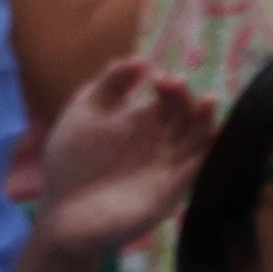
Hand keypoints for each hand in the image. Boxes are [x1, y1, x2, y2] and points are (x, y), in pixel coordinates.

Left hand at [16, 55, 216, 261]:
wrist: (61, 212)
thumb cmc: (71, 162)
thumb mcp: (85, 111)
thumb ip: (110, 84)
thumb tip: (141, 59)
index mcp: (143, 122)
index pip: (168, 99)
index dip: (170, 87)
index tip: (159, 79)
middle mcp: (160, 143)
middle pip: (186, 116)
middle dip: (185, 99)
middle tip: (175, 85)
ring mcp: (166, 168)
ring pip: (197, 141)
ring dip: (205, 122)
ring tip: (210, 101)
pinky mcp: (168, 194)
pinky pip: (194, 172)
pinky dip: (205, 155)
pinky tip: (211, 137)